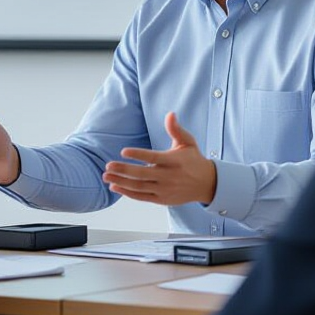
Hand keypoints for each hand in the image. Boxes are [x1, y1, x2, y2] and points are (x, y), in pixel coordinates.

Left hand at [102, 112, 217, 205]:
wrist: (207, 184)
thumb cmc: (194, 160)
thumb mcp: (188, 142)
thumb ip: (176, 129)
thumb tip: (170, 114)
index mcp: (174, 161)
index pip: (153, 158)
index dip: (138, 155)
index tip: (124, 151)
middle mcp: (168, 177)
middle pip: (142, 174)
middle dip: (123, 170)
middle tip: (108, 165)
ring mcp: (164, 190)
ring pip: (139, 187)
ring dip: (121, 182)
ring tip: (106, 176)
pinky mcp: (162, 200)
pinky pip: (142, 197)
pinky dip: (128, 193)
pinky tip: (115, 186)